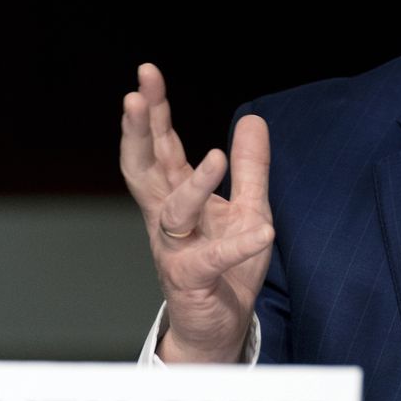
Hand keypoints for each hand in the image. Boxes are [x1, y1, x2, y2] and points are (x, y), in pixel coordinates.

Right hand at [120, 63, 274, 362]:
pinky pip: (215, 260)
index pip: (161, 146)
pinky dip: (239, 245)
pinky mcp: (193, 280)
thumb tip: (253, 118)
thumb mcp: (248, 206)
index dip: (153, 111)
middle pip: (145, 169)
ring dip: (195, 184)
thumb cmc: (227, 264)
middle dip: (139, 132)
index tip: (146, 73)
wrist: (220, 326)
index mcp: (176, 195)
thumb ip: (251, 167)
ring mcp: (176, 249)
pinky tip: (265, 231)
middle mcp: (168, 218)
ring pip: (175, 212)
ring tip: (216, 158)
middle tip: (135, 97)